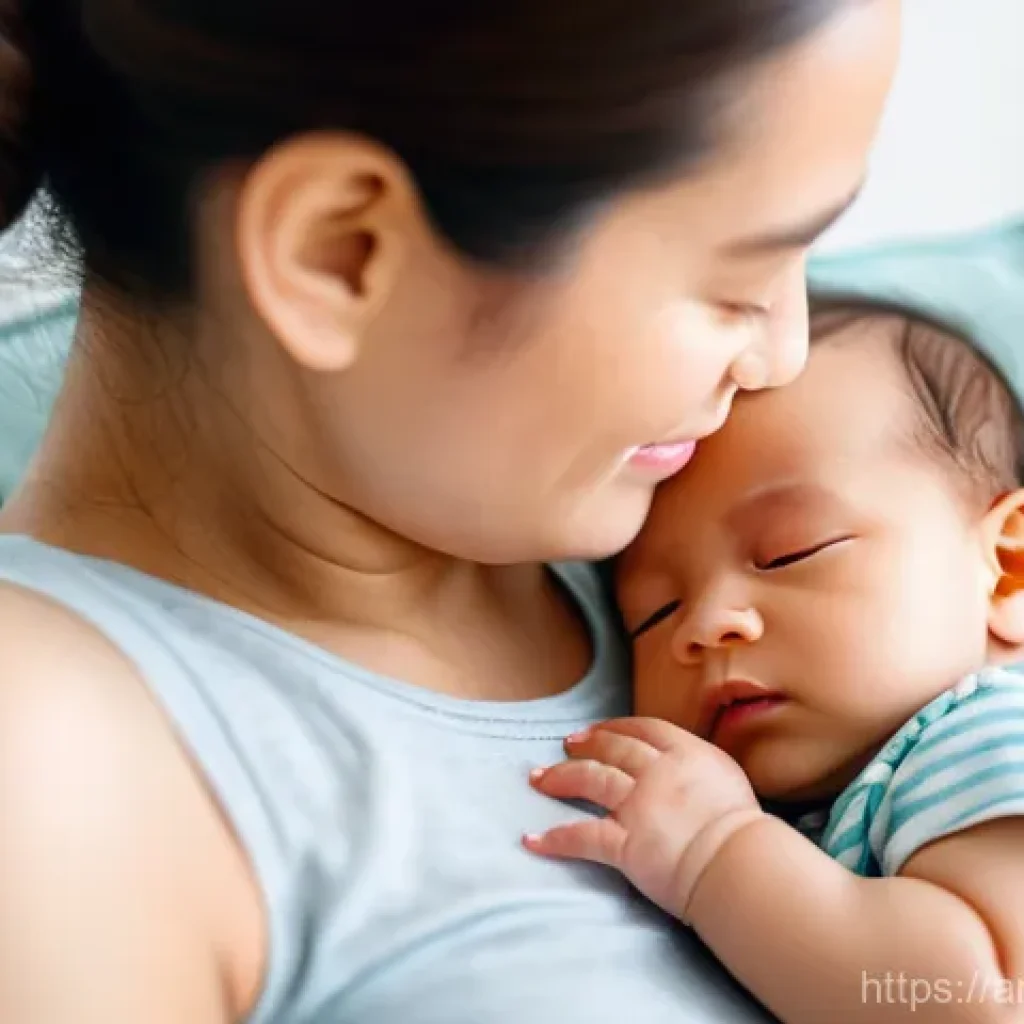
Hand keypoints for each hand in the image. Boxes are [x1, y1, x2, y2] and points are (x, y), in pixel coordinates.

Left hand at [524, 717, 764, 921]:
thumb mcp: (728, 778)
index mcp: (686, 752)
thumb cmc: (744, 830)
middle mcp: (658, 771)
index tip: (598, 729)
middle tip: (566, 745)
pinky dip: (555, 839)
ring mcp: (638, 805)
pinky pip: (582, 836)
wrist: (741, 864)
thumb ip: (700, 768)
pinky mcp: (625, 842)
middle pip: (612, 748)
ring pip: (590, 779)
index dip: (615, 727)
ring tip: (539, 778)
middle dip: (585, 744)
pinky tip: (533, 840)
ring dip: (560, 777)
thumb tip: (686, 769)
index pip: (644, 729)